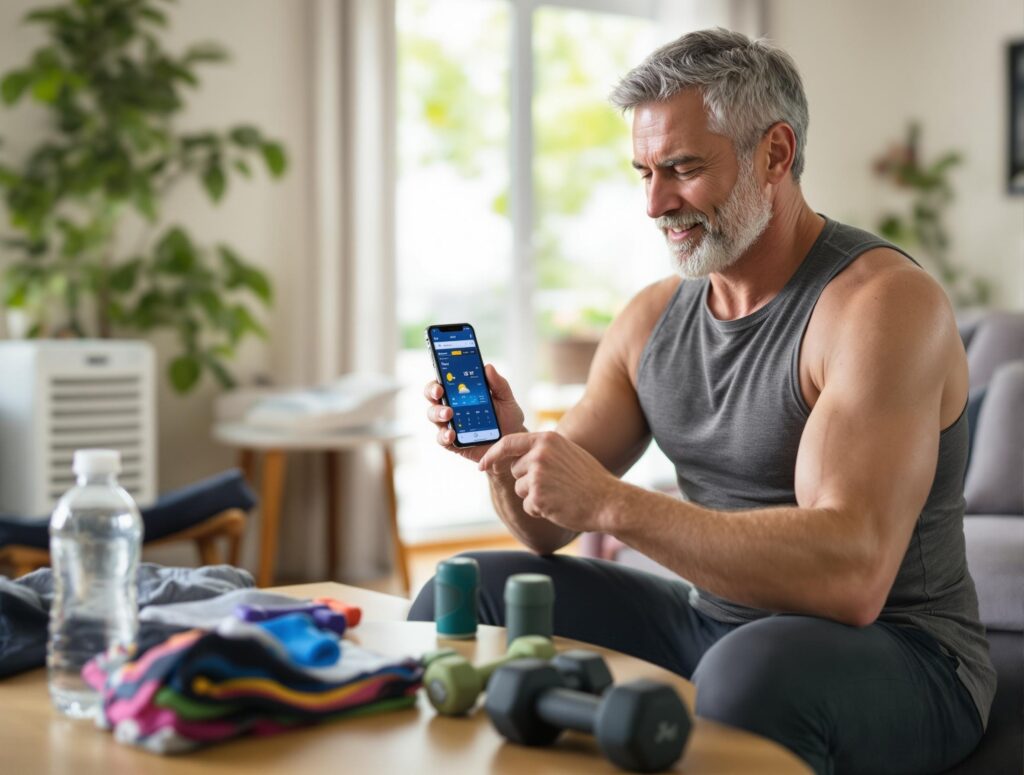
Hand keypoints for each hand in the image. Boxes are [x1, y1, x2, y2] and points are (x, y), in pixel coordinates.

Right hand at [423, 363, 525, 464]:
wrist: (513, 446)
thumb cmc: (508, 419)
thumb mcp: (506, 399)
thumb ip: (498, 384)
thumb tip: (488, 367)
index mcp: (462, 394)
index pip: (444, 381)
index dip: (439, 376)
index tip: (441, 374)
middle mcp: (452, 407)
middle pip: (433, 396)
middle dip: (432, 392)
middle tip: (440, 392)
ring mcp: (451, 425)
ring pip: (433, 415)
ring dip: (438, 413)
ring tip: (449, 414)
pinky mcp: (452, 443)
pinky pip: (441, 438)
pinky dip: (444, 435)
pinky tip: (452, 434)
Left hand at [477, 431, 621, 532]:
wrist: (608, 501)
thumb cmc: (589, 479)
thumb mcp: (566, 453)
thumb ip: (542, 450)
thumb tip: (514, 456)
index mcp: (547, 439)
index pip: (508, 442)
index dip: (492, 454)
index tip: (483, 464)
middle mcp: (540, 454)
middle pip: (514, 470)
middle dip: (528, 481)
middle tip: (555, 485)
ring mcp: (538, 475)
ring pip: (519, 489)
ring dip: (534, 497)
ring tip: (559, 494)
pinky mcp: (538, 496)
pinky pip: (528, 506)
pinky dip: (540, 510)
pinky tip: (559, 506)